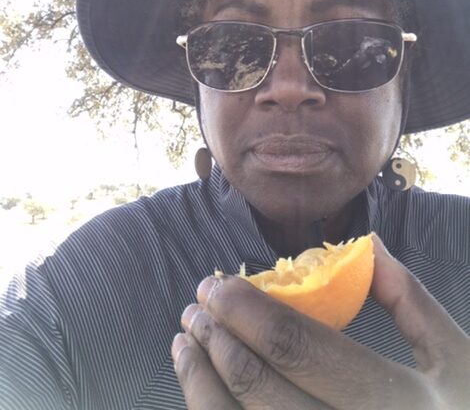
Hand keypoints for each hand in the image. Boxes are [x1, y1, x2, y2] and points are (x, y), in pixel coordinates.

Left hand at [172, 236, 469, 408]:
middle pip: (263, 391)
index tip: (218, 283)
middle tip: (196, 304)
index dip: (250, 312)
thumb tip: (366, 243)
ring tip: (185, 339)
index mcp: (396, 402)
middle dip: (218, 339)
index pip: (304, 349)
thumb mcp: (454, 358)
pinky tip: (200, 383)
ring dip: (201, 380)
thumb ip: (411, 298)